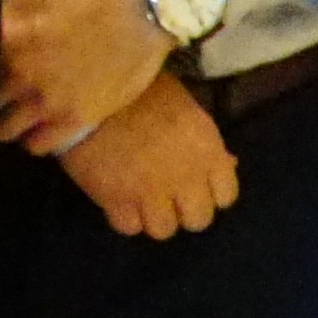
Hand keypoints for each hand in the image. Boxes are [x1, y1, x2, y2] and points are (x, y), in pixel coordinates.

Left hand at [0, 0, 172, 148]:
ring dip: (1, 119)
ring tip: (7, 109)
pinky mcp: (75, 118)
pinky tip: (32, 124)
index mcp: (2, 32)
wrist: (149, 2)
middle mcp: (17, 72)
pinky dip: (30, 137)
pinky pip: (36, 144)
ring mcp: (45, 100)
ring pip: (2, 128)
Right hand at [55, 69, 243, 238]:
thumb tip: (228, 163)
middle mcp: (185, 178)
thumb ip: (205, 141)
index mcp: (206, 151)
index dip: (210, 192)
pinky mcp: (116, 200)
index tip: (194, 184)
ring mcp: (151, 193)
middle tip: (166, 195)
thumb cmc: (140, 88)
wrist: (89, 86)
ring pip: (163, 230)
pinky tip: (117, 198)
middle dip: (183, 210)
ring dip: (152, 216)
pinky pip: (128, 227)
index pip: (226, 195)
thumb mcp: (184, 107)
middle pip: (198, 220)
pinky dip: (123, 216)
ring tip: (139, 199)